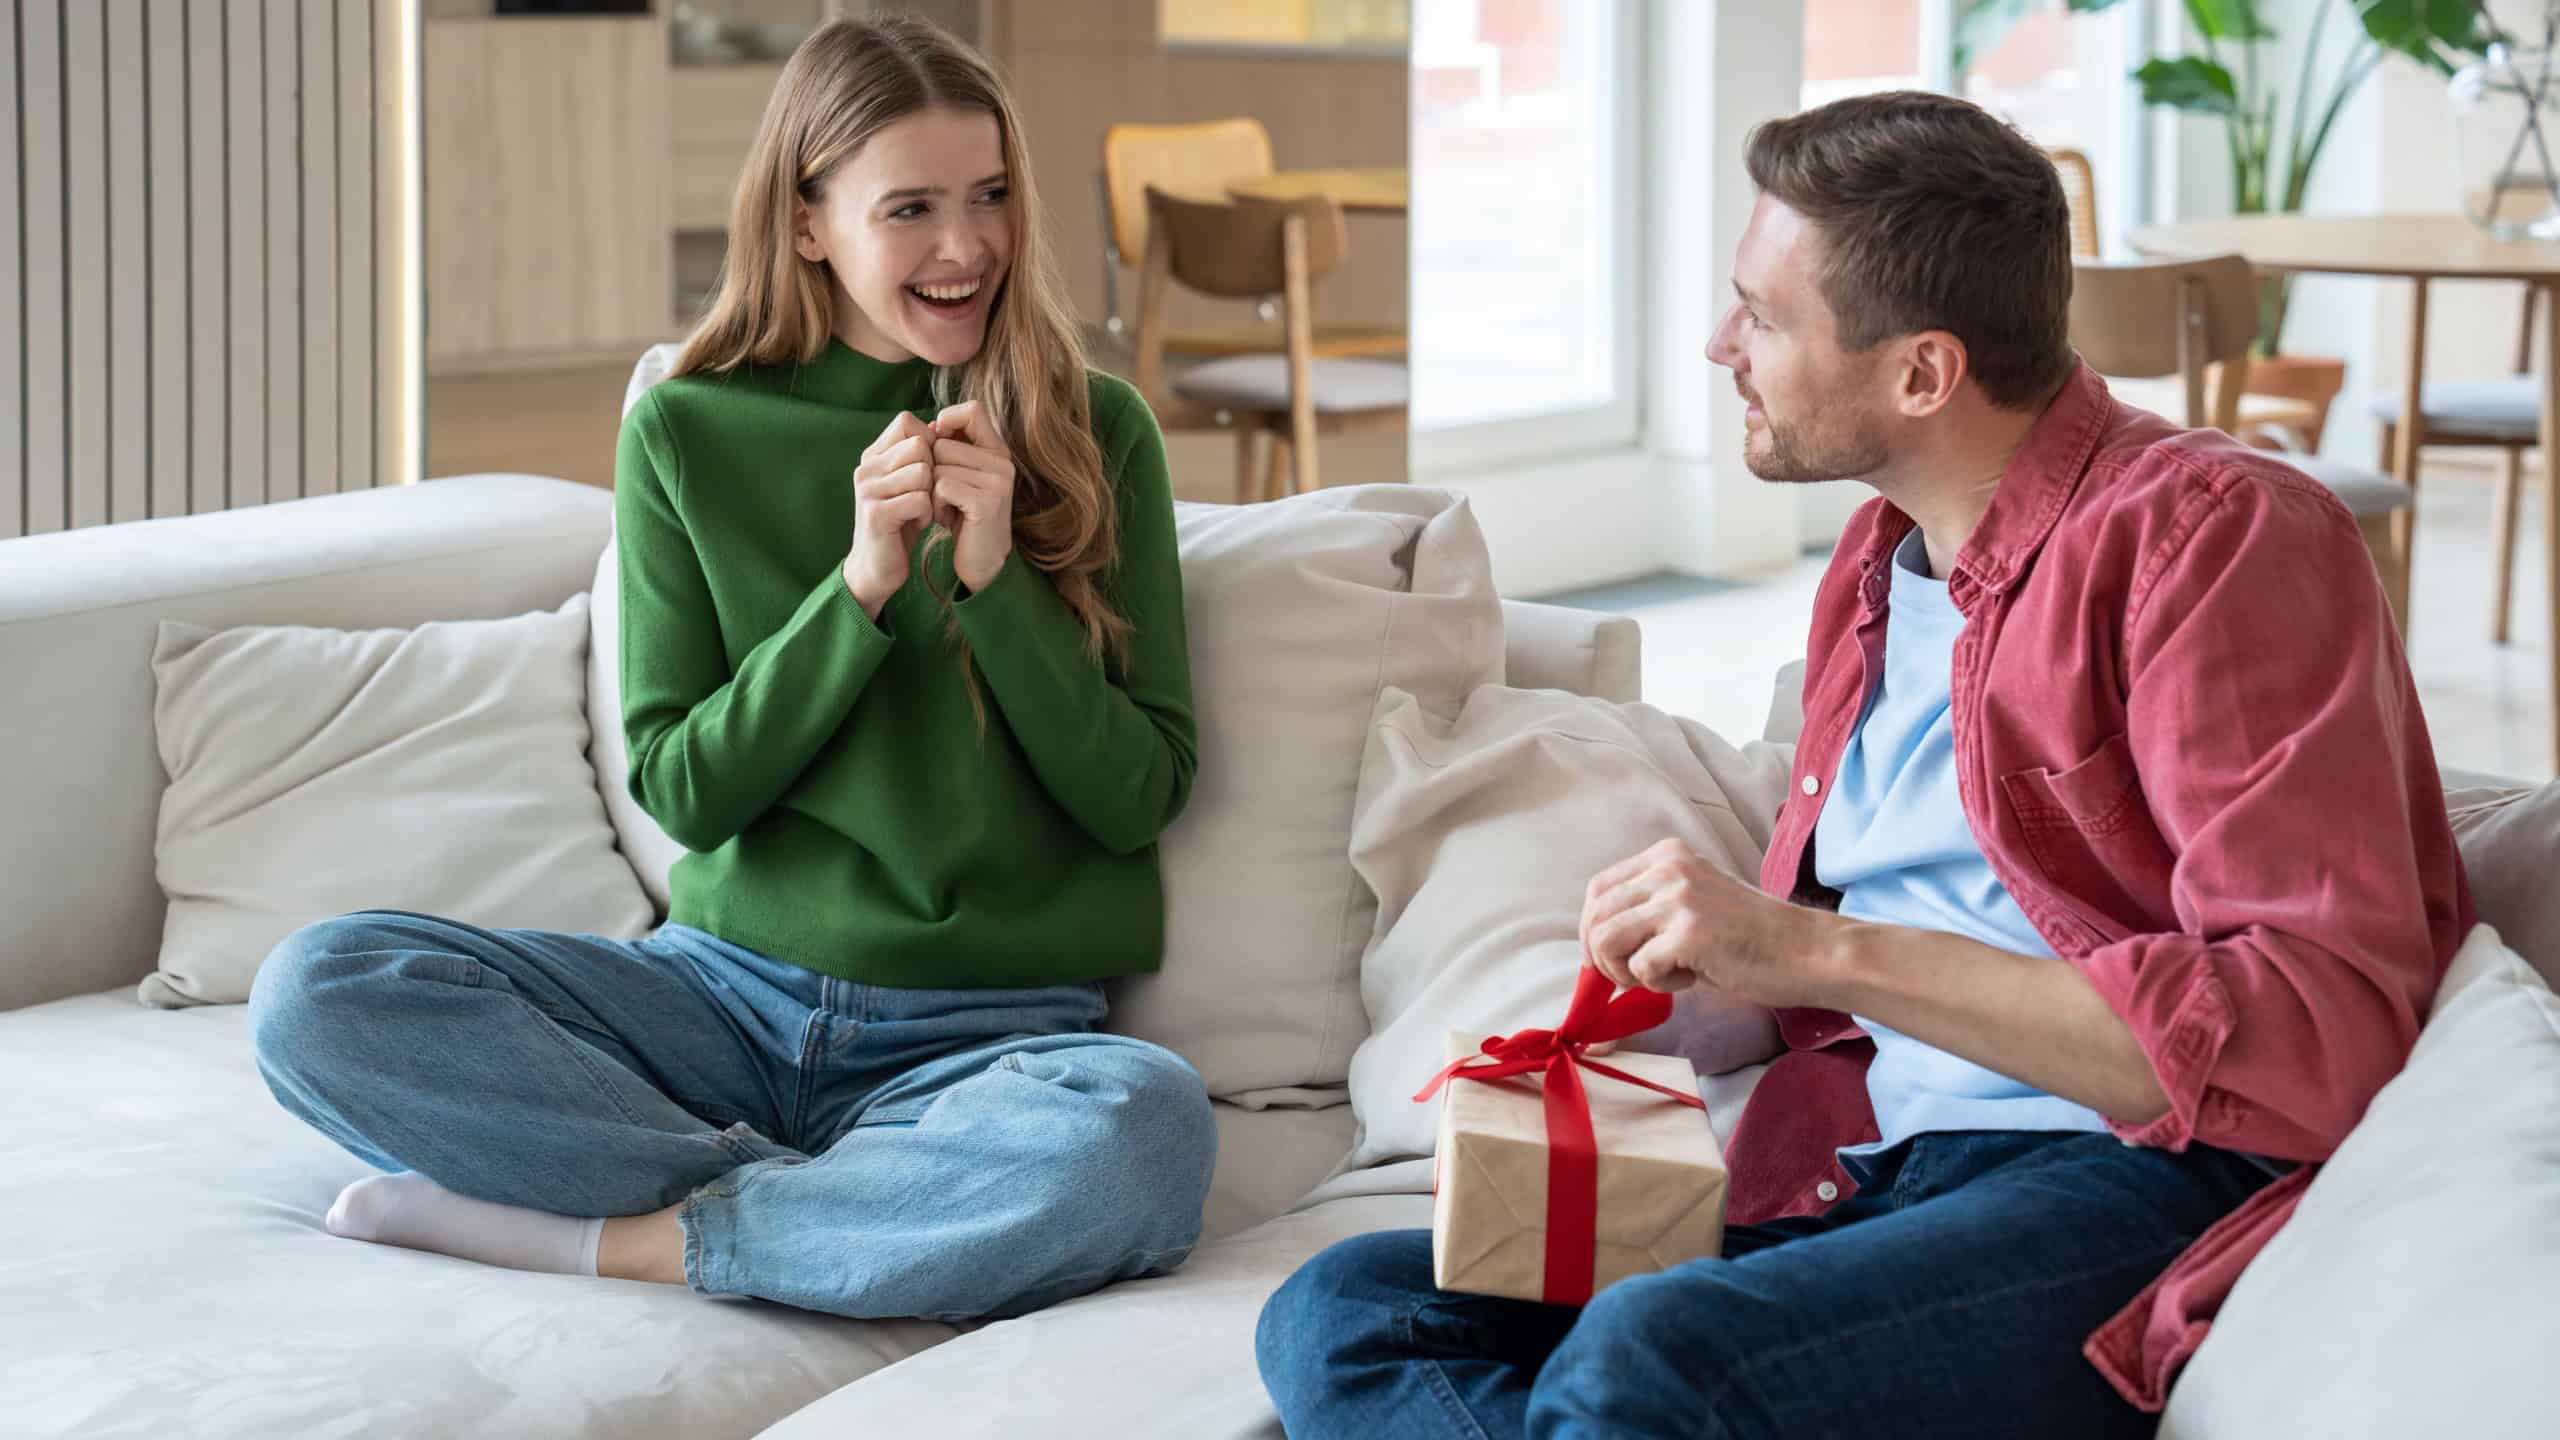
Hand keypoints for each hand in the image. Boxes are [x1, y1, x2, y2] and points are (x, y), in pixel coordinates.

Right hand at [844, 412, 935, 618]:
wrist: (878, 567)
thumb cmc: (900, 522)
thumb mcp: (908, 483)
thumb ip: (918, 455)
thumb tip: (939, 424)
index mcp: (873, 455)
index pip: (907, 421)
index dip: (929, 440)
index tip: (930, 468)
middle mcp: (866, 467)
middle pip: (919, 445)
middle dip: (933, 471)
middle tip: (925, 495)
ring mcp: (868, 490)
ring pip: (922, 472)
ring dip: (931, 495)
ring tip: (920, 510)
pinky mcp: (876, 514)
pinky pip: (920, 499)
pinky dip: (926, 514)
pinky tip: (917, 523)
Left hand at [931, 401, 1016, 593]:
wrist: (981, 562)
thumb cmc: (964, 517)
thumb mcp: (961, 476)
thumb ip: (952, 448)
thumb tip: (930, 425)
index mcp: (998, 451)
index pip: (972, 410)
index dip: (948, 420)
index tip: (937, 443)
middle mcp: (1002, 462)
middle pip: (942, 444)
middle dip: (931, 469)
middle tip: (943, 496)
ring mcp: (998, 482)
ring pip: (939, 466)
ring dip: (932, 490)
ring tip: (946, 508)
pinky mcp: (986, 502)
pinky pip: (942, 486)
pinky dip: (936, 504)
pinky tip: (946, 518)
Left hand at [1579, 838, 1840, 1007]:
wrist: (1806, 951)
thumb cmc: (1750, 937)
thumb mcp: (1693, 902)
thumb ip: (1650, 909)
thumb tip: (1595, 941)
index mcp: (1667, 856)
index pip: (1599, 889)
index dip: (1592, 930)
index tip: (1608, 959)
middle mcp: (1669, 868)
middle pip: (1595, 916)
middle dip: (1601, 957)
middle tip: (1630, 978)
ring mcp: (1679, 898)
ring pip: (1606, 941)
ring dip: (1625, 972)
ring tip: (1662, 976)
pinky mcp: (1689, 933)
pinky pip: (1640, 968)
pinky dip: (1658, 985)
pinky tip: (1690, 978)